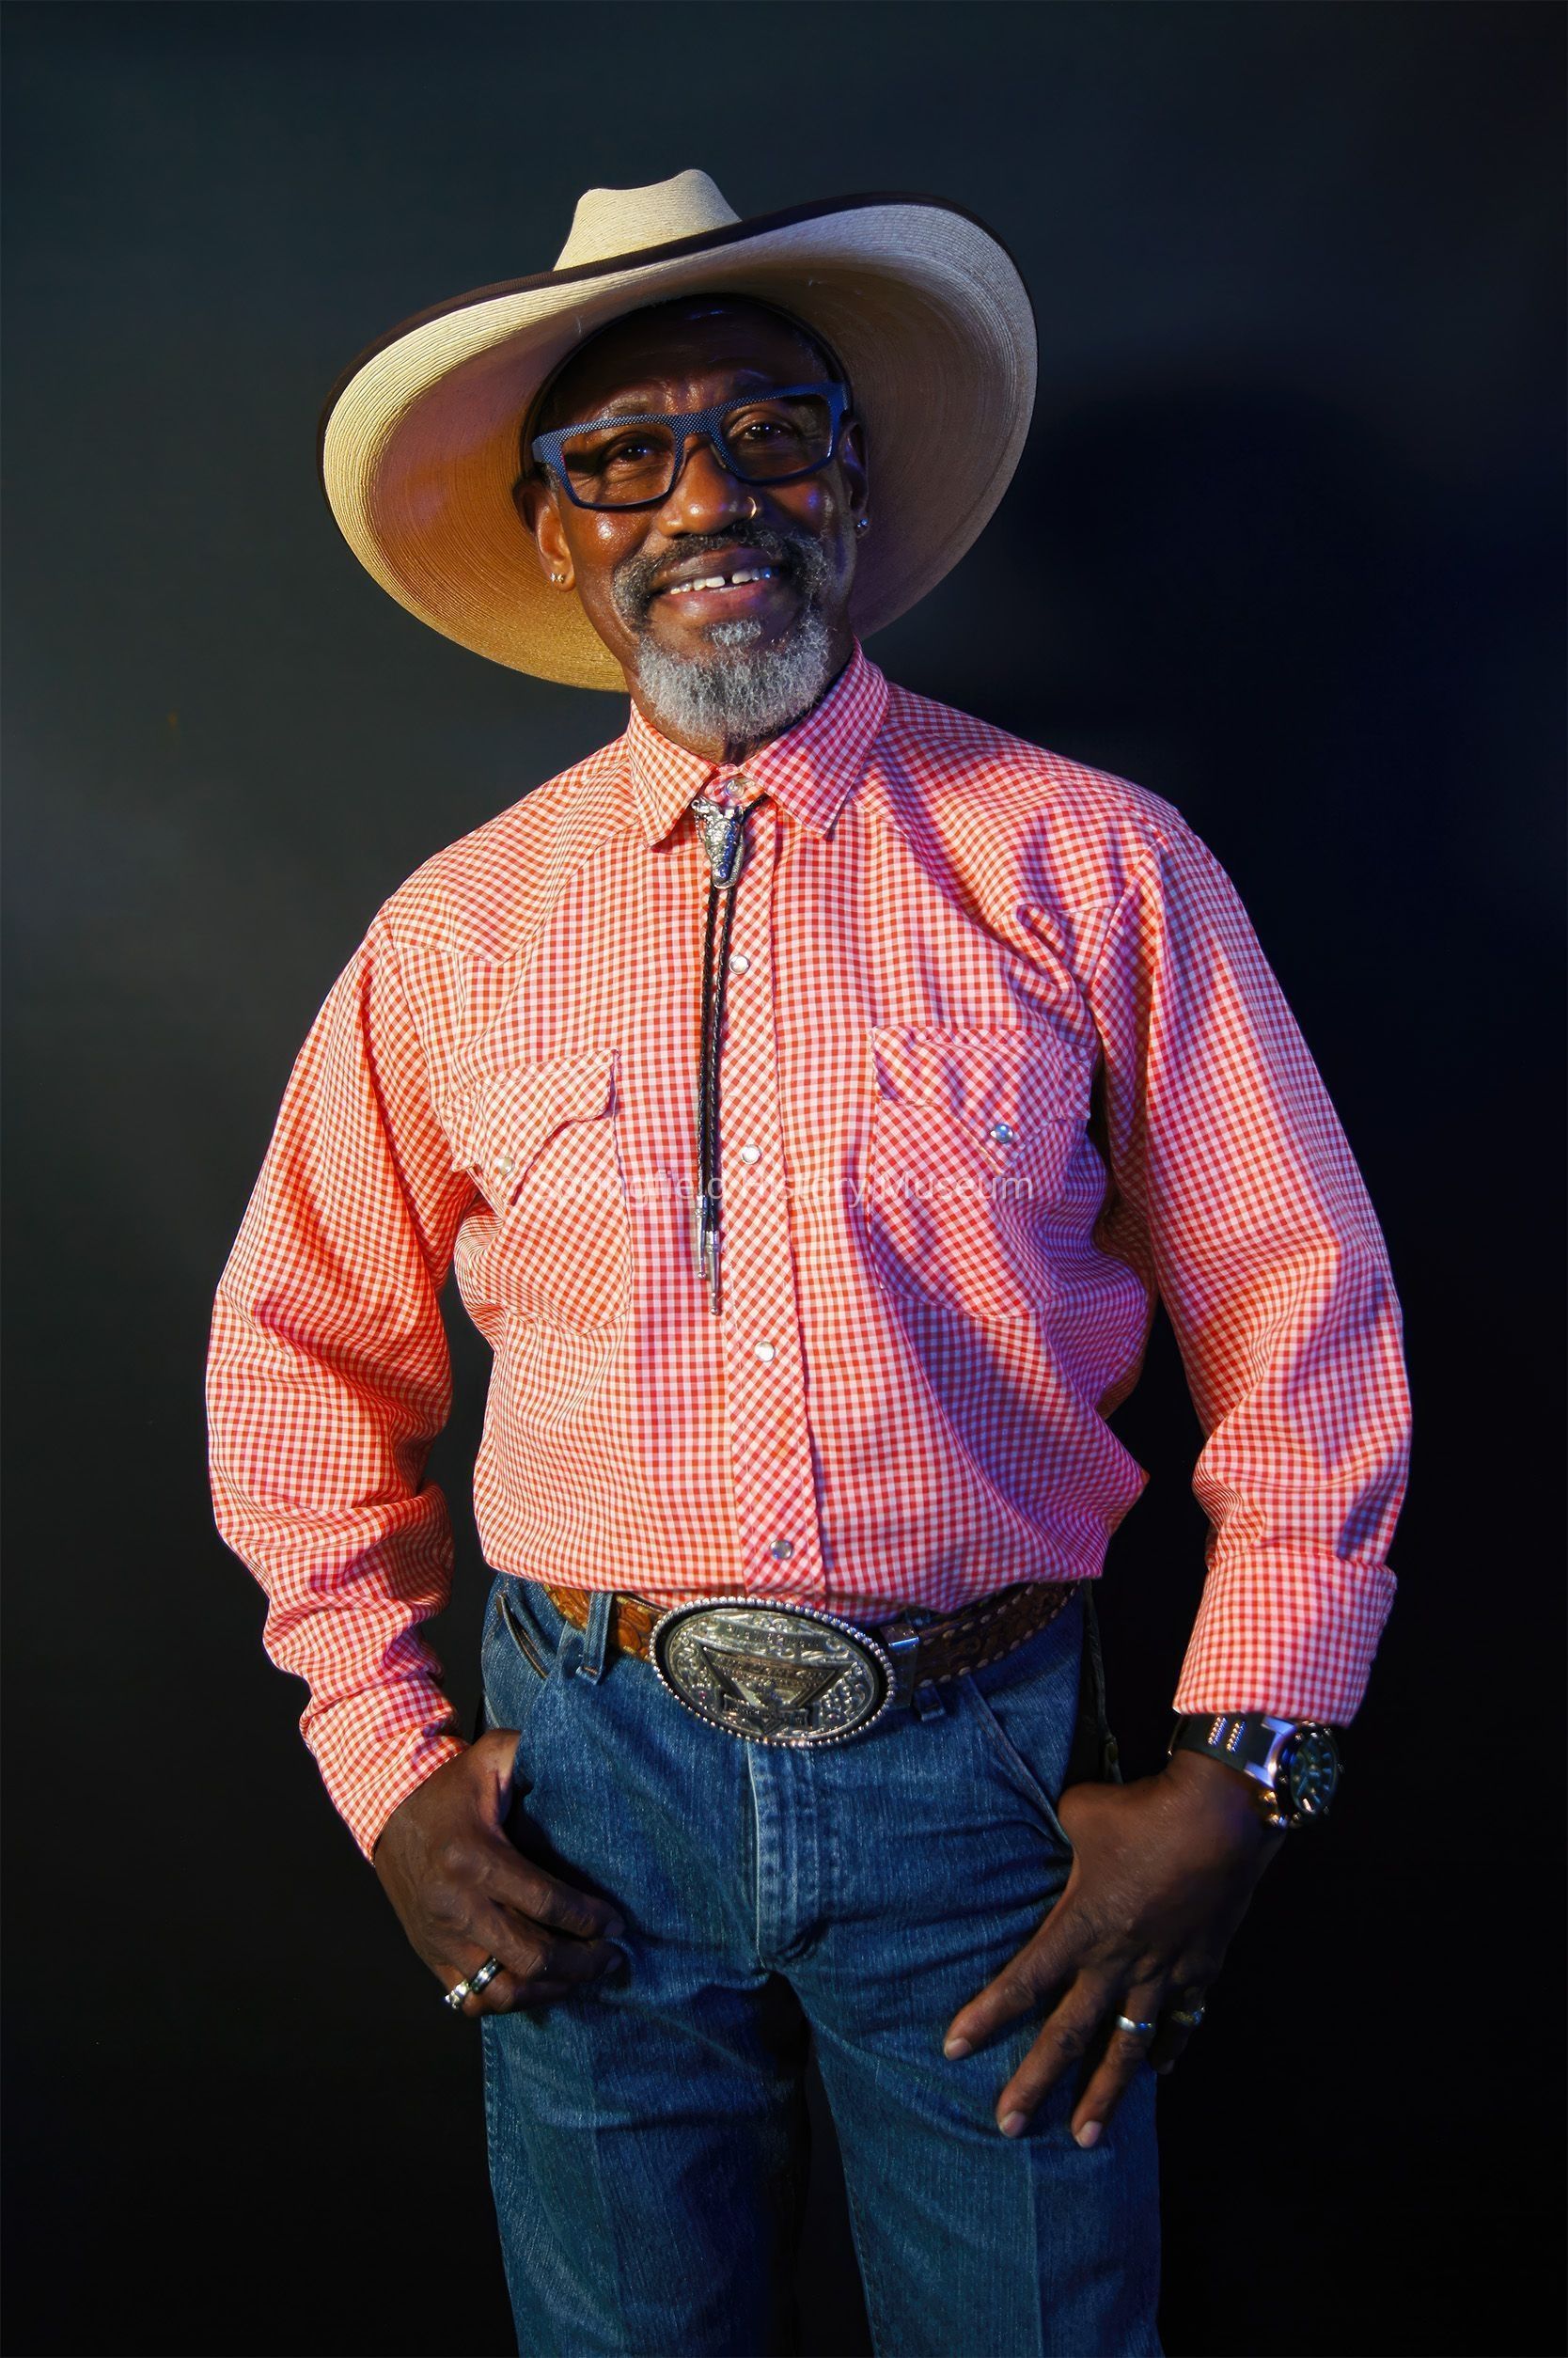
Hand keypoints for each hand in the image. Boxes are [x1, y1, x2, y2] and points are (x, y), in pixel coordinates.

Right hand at [373, 1729, 625, 2015]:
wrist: (387, 1809)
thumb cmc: (449, 1785)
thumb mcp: (490, 1756)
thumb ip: (532, 1752)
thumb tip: (581, 1755)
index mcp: (475, 1858)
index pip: (545, 1903)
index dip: (589, 1919)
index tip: (618, 1925)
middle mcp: (456, 1905)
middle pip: (532, 1955)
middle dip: (582, 1963)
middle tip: (611, 1958)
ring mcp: (441, 1937)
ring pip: (504, 1989)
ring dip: (551, 1990)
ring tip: (581, 1979)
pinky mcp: (430, 1955)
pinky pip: (472, 1999)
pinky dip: (509, 2002)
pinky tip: (538, 1988)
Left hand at [943, 1748, 1282, 2143]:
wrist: (1222, 1815)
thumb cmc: (1143, 1809)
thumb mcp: (1082, 1812)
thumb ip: (1062, 1833)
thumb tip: (1056, 1829)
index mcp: (1082, 1926)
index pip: (1023, 1981)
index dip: (986, 2016)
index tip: (953, 2048)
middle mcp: (1118, 1960)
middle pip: (1069, 2034)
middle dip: (1036, 2083)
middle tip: (1008, 2126)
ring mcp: (1163, 1971)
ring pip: (1128, 2046)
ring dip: (1106, 2094)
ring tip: (1085, 2137)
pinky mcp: (1201, 1967)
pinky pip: (1183, 2020)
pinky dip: (1169, 2047)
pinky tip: (1158, 2072)